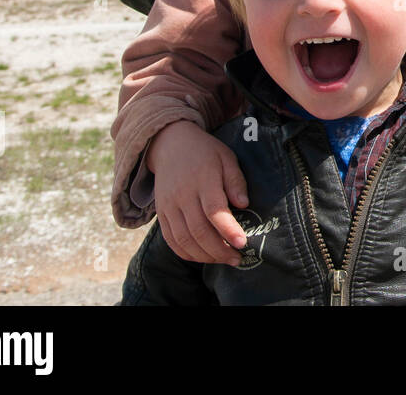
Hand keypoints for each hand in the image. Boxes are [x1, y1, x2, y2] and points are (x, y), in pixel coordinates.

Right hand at [147, 120, 249, 264]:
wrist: (170, 145)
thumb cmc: (205, 152)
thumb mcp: (226, 158)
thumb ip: (236, 181)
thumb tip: (244, 204)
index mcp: (202, 179)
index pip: (214, 210)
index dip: (228, 230)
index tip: (242, 243)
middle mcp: (182, 195)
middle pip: (198, 231)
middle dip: (219, 250)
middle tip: (237, 258)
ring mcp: (169, 206)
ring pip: (184, 240)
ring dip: (205, 256)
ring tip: (224, 259)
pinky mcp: (161, 214)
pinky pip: (171, 241)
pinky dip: (187, 253)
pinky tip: (203, 256)